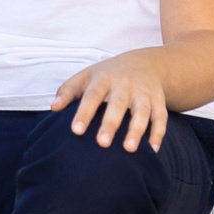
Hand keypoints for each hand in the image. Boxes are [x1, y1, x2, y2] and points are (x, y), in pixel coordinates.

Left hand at [53, 48, 171, 149]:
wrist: (146, 62)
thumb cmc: (108, 74)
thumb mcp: (87, 76)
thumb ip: (68, 91)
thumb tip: (53, 107)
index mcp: (104, 78)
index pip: (92, 95)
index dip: (84, 113)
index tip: (76, 131)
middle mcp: (125, 84)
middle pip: (118, 104)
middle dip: (111, 123)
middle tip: (102, 144)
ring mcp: (144, 93)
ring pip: (142, 111)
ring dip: (137, 130)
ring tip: (129, 150)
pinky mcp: (158, 101)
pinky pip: (160, 117)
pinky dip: (158, 133)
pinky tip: (152, 150)